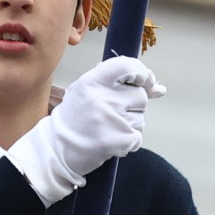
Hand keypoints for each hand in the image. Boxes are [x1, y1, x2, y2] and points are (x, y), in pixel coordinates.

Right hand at [10, 56, 164, 200]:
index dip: (141, 73)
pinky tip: (111, 141)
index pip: (127, 66)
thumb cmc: (76, 118)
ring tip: (107, 128)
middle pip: (140, 96)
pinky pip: (137, 137)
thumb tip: (158, 87)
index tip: (145, 82)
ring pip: (140, 118)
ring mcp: (111, 120)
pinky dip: (128, 142)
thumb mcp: (90, 92)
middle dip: (133, 106)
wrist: (57, 149)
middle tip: (112, 114)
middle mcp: (102, 98)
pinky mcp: (117, 141)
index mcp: (91, 82)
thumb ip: (122, 85)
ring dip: (130, 125)